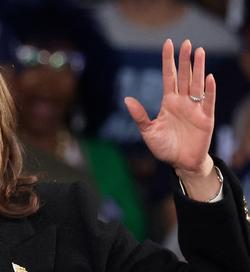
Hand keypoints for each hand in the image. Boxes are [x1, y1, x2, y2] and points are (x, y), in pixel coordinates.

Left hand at [125, 39, 214, 176]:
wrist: (180, 163)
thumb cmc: (164, 147)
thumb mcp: (148, 131)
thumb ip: (140, 115)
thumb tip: (127, 99)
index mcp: (168, 102)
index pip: (168, 77)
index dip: (168, 61)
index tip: (168, 44)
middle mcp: (182, 102)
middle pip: (184, 76)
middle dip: (184, 60)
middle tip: (186, 42)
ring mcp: (195, 109)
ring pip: (197, 84)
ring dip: (198, 68)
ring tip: (199, 51)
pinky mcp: (205, 119)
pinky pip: (208, 101)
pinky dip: (209, 90)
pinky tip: (209, 77)